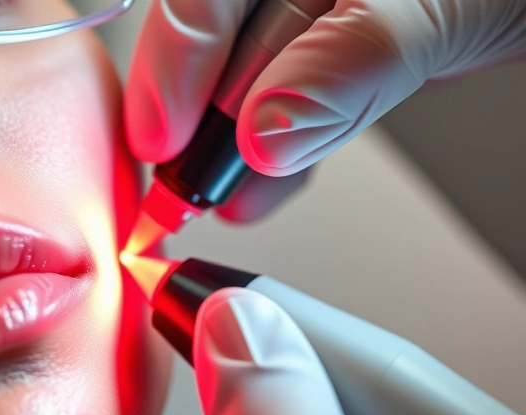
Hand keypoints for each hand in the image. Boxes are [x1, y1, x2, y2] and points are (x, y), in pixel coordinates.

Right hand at [125, 0, 525, 221]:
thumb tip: (267, 128)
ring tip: (225, 203)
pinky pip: (307, 97)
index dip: (173, 64)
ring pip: (260, 78)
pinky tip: (268, 184)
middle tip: (182, 192)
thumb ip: (356, 53)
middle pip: (226, 42)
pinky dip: (288, 148)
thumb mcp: (448, 3)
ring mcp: (339, 8)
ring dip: (239, 151)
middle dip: (201, 122)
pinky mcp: (362, 46)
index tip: (158, 143)